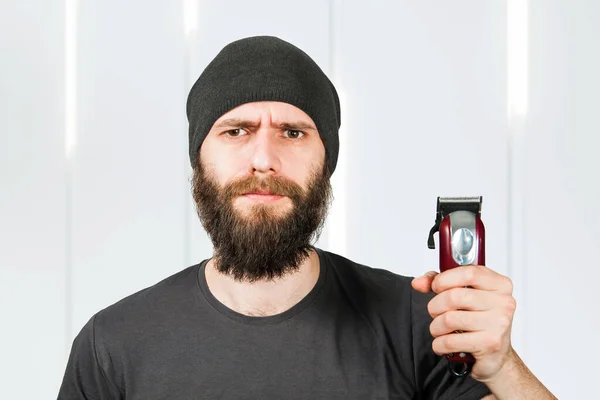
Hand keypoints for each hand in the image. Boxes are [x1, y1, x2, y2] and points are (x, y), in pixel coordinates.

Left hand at [411, 265, 517, 382]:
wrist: (498, 355)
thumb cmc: (480, 320)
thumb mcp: (465, 294)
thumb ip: (441, 282)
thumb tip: (418, 282)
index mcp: (500, 285)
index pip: (469, 273)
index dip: (444, 279)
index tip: (436, 286)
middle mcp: (503, 303)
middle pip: (454, 296)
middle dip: (435, 306)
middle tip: (435, 312)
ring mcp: (498, 324)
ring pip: (449, 319)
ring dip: (436, 327)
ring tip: (440, 329)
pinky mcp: (489, 344)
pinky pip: (450, 341)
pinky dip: (439, 343)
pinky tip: (443, 343)